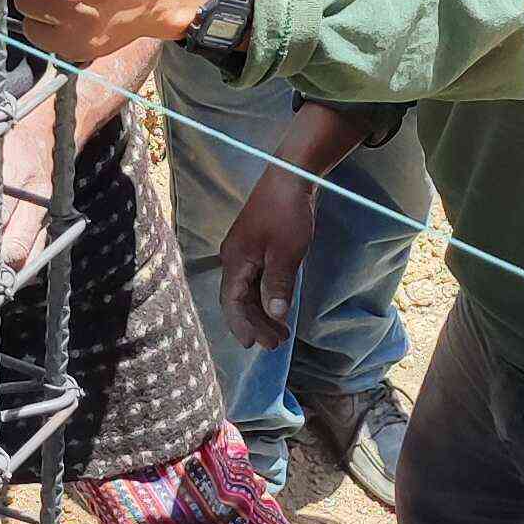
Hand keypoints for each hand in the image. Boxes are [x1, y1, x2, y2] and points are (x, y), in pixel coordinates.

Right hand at [219, 168, 316, 351]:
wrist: (291, 178)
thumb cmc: (286, 214)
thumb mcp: (286, 253)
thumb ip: (278, 284)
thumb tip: (275, 313)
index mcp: (235, 260)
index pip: (232, 301)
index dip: (242, 325)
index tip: (256, 345)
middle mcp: (234, 258)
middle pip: (239, 299)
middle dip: (255, 322)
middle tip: (276, 343)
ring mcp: (245, 252)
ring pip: (248, 290)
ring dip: (262, 311)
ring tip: (281, 331)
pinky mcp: (257, 247)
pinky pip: (256, 279)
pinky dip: (266, 295)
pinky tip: (279, 307)